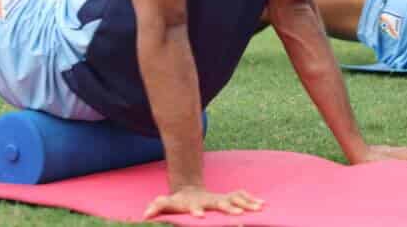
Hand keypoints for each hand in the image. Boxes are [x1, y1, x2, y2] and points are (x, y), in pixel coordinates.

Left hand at [144, 186, 263, 219]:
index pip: (195, 209)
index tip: (199, 217)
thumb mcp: (166, 203)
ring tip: (257, 209)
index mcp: (194, 204)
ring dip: (245, 204)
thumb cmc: (177, 202)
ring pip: (233, 199)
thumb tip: (144, 214)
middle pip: (219, 203)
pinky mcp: (228, 198)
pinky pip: (240, 197)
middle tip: (237, 215)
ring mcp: (219, 198)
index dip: (196, 212)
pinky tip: (263, 205)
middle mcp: (209, 200)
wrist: (190, 189)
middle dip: (228, 208)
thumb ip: (156, 206)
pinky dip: (250, 199)